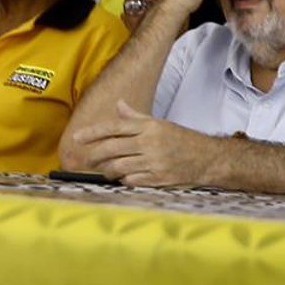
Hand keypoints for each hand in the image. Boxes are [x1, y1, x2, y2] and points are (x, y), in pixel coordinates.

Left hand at [68, 101, 220, 186]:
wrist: (207, 158)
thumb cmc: (181, 140)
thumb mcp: (159, 124)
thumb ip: (136, 117)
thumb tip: (119, 105)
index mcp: (149, 127)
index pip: (114, 127)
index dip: (93, 132)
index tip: (77, 137)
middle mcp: (149, 143)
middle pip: (112, 148)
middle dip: (94, 155)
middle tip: (85, 159)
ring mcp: (153, 162)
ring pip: (118, 166)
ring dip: (107, 170)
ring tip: (104, 170)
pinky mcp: (158, 178)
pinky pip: (131, 180)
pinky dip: (123, 179)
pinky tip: (123, 177)